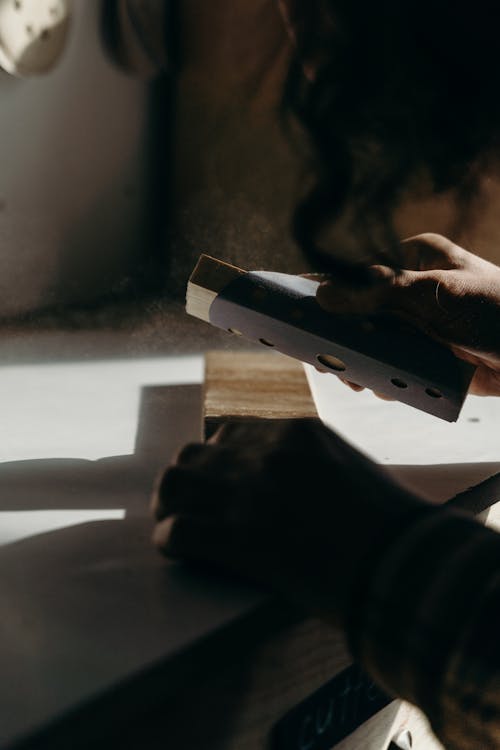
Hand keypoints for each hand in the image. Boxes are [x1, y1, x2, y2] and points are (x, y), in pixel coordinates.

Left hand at [152, 419, 426, 624]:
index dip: (218, 461)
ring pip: (174, 483)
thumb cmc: (393, 524)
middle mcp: (265, 454)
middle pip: (195, 454)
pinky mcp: (236, 538)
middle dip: (189, 480)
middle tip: (190, 504)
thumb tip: (293, 481)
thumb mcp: (355, 470)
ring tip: (175, 522)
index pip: (230, 433)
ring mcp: (247, 493)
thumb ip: (316, 463)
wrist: (404, 565)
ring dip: (170, 504)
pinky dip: (169, 540)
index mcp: (297, 433)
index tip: (218, 482)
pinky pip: (177, 531)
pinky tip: (177, 550)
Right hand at [316, 233, 499, 395]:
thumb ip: (379, 291)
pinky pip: (389, 365)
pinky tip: (377, 386)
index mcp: (414, 259)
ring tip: (350, 376)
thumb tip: (323, 294)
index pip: (358, 272)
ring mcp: (416, 324)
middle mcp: (410, 289)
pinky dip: (380, 376)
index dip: (324, 289)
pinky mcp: (424, 356)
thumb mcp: (436, 294)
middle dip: (340, 334)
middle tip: (322, 354)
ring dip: (358, 360)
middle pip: (358, 310)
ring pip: (370, 341)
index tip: (292, 304)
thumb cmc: (495, 310)